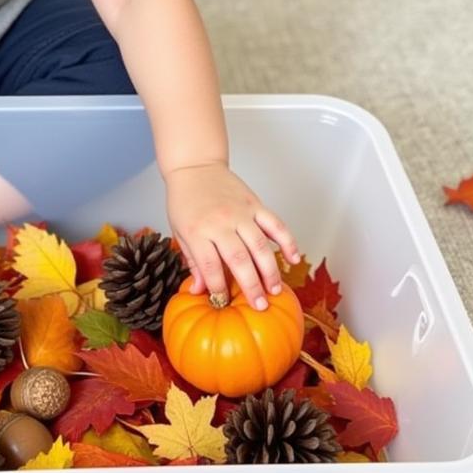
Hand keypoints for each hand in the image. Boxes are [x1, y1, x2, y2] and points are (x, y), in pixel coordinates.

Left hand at [164, 161, 300, 311]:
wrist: (195, 167)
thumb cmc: (185, 201)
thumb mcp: (180, 232)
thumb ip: (193, 262)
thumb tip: (199, 291)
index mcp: (197, 231)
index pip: (210, 266)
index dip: (218, 288)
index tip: (224, 302)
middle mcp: (220, 222)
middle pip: (239, 259)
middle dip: (251, 286)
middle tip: (260, 306)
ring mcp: (240, 212)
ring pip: (260, 245)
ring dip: (270, 270)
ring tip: (275, 290)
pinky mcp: (255, 203)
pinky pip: (275, 224)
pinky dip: (286, 241)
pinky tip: (293, 258)